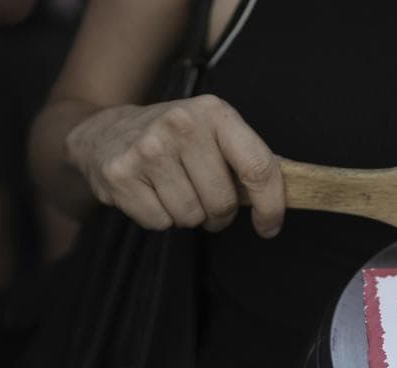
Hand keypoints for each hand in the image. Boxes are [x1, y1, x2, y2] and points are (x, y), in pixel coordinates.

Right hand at [64, 94, 283, 236]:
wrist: (103, 131)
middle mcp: (181, 125)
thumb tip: (293, 193)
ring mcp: (148, 149)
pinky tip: (150, 193)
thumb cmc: (173, 139)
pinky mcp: (121, 174)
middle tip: (206, 200)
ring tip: (174, 191)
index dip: (271, 205)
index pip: (258, 168)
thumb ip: (248, 159)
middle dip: (219, 214)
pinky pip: (160, 223)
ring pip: (191, 217)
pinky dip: (159, 218)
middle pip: (222, 202)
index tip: (269, 226)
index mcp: (214, 113)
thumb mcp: (213, 132)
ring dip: (188, 216)